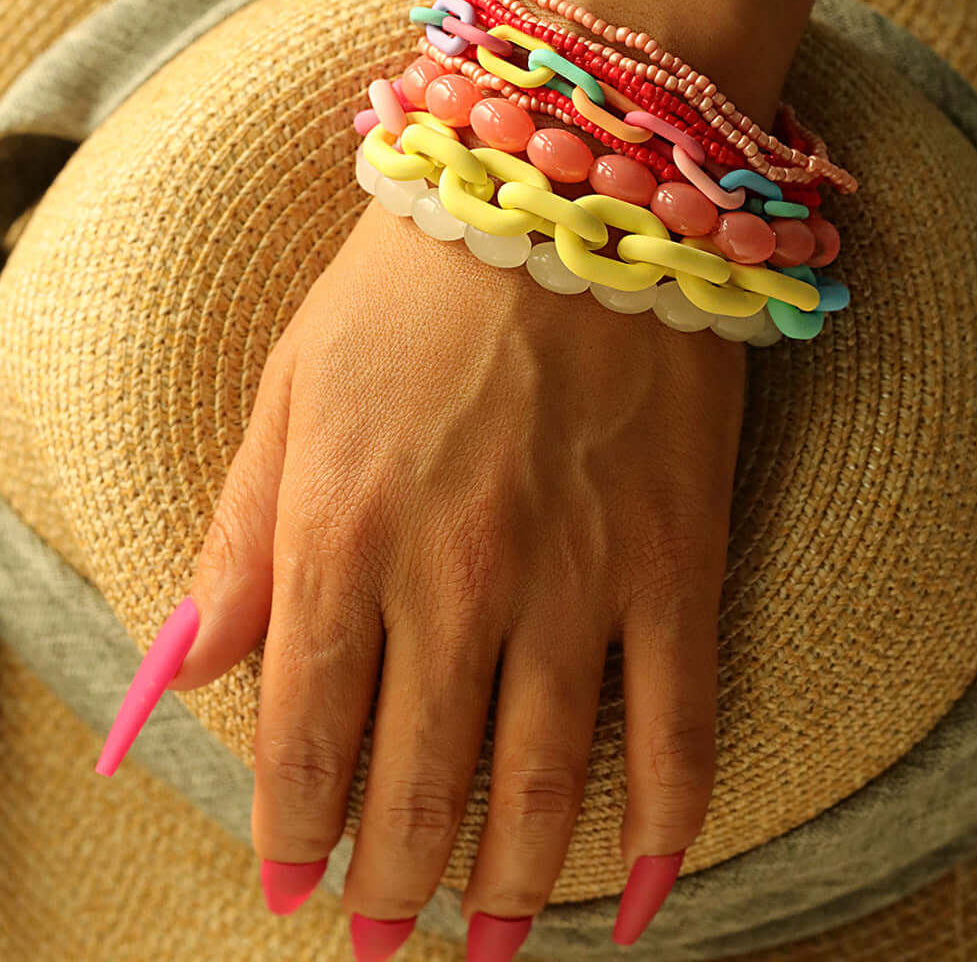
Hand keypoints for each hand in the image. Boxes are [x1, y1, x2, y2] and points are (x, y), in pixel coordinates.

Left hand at [167, 162, 745, 953]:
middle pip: (419, 780)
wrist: (574, 191)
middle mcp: (458, 577)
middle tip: (385, 940)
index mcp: (347, 530)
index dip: (296, 829)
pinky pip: (680, 723)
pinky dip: (665, 825)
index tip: (294, 893)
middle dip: (393, 881)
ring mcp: (580, 578)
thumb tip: (195, 667)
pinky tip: (640, 893)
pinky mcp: (678, 561)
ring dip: (510, 887)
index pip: (308, 730)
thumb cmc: (418, 280)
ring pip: (543, 783)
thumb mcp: (292, 385)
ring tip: (489, 947)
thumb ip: (245, 532)